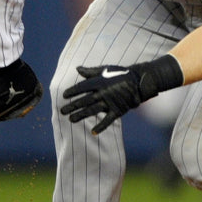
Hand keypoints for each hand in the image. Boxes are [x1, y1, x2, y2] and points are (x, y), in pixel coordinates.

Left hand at [61, 55, 183, 133]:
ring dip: (81, 115)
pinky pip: (108, 120)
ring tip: (71, 119)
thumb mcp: (105, 69)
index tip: (64, 96)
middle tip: (62, 111)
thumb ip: (91, 71)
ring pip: (92, 110)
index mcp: (99, 81)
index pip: (82, 87)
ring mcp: (110, 102)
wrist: (139, 81)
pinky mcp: (118, 110)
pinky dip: (101, 127)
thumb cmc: (120, 74)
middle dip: (73, 106)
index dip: (72, 92)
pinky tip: (92, 132)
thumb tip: (77, 69)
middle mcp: (103, 92)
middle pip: (85, 100)